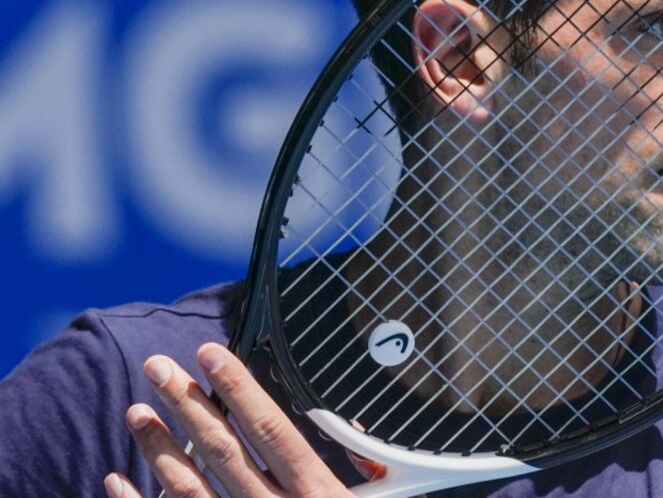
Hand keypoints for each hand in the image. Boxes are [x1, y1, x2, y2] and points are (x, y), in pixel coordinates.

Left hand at [103, 342, 361, 497]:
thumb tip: (365, 442)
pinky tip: (116, 482)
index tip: (212, 356)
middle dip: (188, 406)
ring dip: (159, 450)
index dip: (240, 390)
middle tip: (157, 368)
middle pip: (223, 451)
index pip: (272, 431)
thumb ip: (369, 479)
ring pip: (190, 490)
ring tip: (136, 413)